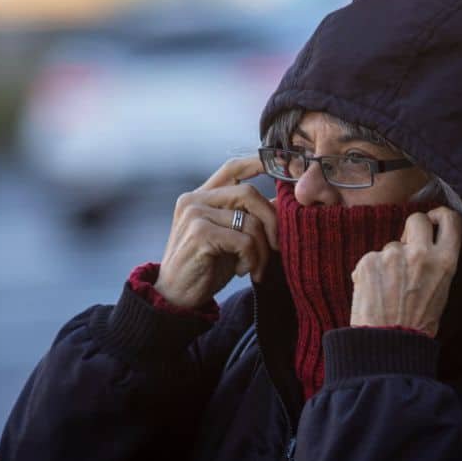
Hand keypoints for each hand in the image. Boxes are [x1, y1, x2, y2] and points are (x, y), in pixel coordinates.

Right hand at [154, 156, 277, 308]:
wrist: (176, 297)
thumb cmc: (208, 266)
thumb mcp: (233, 237)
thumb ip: (251, 216)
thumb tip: (285, 200)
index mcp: (202, 196)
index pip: (233, 168)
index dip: (258, 163)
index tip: (283, 166)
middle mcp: (195, 199)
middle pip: (249, 193)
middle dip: (272, 221)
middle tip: (278, 247)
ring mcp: (195, 214)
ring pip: (250, 220)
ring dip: (263, 249)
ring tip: (255, 267)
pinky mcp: (199, 233)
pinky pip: (244, 240)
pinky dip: (252, 259)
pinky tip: (243, 271)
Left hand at [350, 208, 461, 337]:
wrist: (387, 344)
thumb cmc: (417, 324)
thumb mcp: (441, 292)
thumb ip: (434, 264)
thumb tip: (422, 245)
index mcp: (444, 262)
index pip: (451, 220)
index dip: (441, 216)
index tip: (434, 219)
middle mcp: (420, 253)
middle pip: (416, 219)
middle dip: (412, 230)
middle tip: (408, 248)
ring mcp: (392, 255)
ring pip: (391, 245)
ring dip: (389, 260)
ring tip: (389, 289)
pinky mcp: (368, 260)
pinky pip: (371, 258)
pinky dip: (371, 272)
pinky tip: (374, 292)